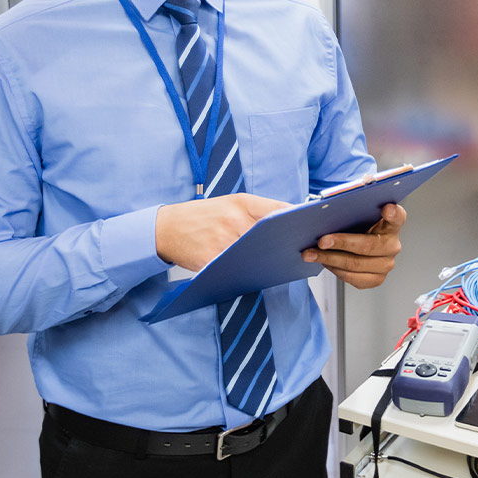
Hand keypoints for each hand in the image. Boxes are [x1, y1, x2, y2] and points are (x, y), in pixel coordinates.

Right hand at [156, 193, 288, 271]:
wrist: (167, 227)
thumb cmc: (202, 216)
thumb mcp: (229, 203)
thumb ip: (256, 211)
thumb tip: (287, 222)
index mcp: (241, 202)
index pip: (279, 209)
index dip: (297, 219)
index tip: (310, 227)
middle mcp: (235, 219)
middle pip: (272, 234)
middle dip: (286, 243)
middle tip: (299, 250)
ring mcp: (225, 239)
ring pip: (258, 254)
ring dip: (270, 260)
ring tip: (280, 264)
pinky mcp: (214, 259)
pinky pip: (238, 269)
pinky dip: (248, 272)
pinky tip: (256, 274)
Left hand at [302, 203, 405, 288]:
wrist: (353, 247)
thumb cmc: (354, 226)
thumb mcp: (353, 213)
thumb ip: (350, 204)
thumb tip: (332, 198)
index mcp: (392, 223)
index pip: (397, 216)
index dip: (392, 213)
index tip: (385, 207)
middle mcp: (393, 244)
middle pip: (368, 245)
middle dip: (341, 242)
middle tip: (322, 241)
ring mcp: (386, 264)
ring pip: (356, 264)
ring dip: (330, 259)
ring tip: (310, 253)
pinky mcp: (377, 279)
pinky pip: (353, 278)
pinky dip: (335, 270)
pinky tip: (324, 261)